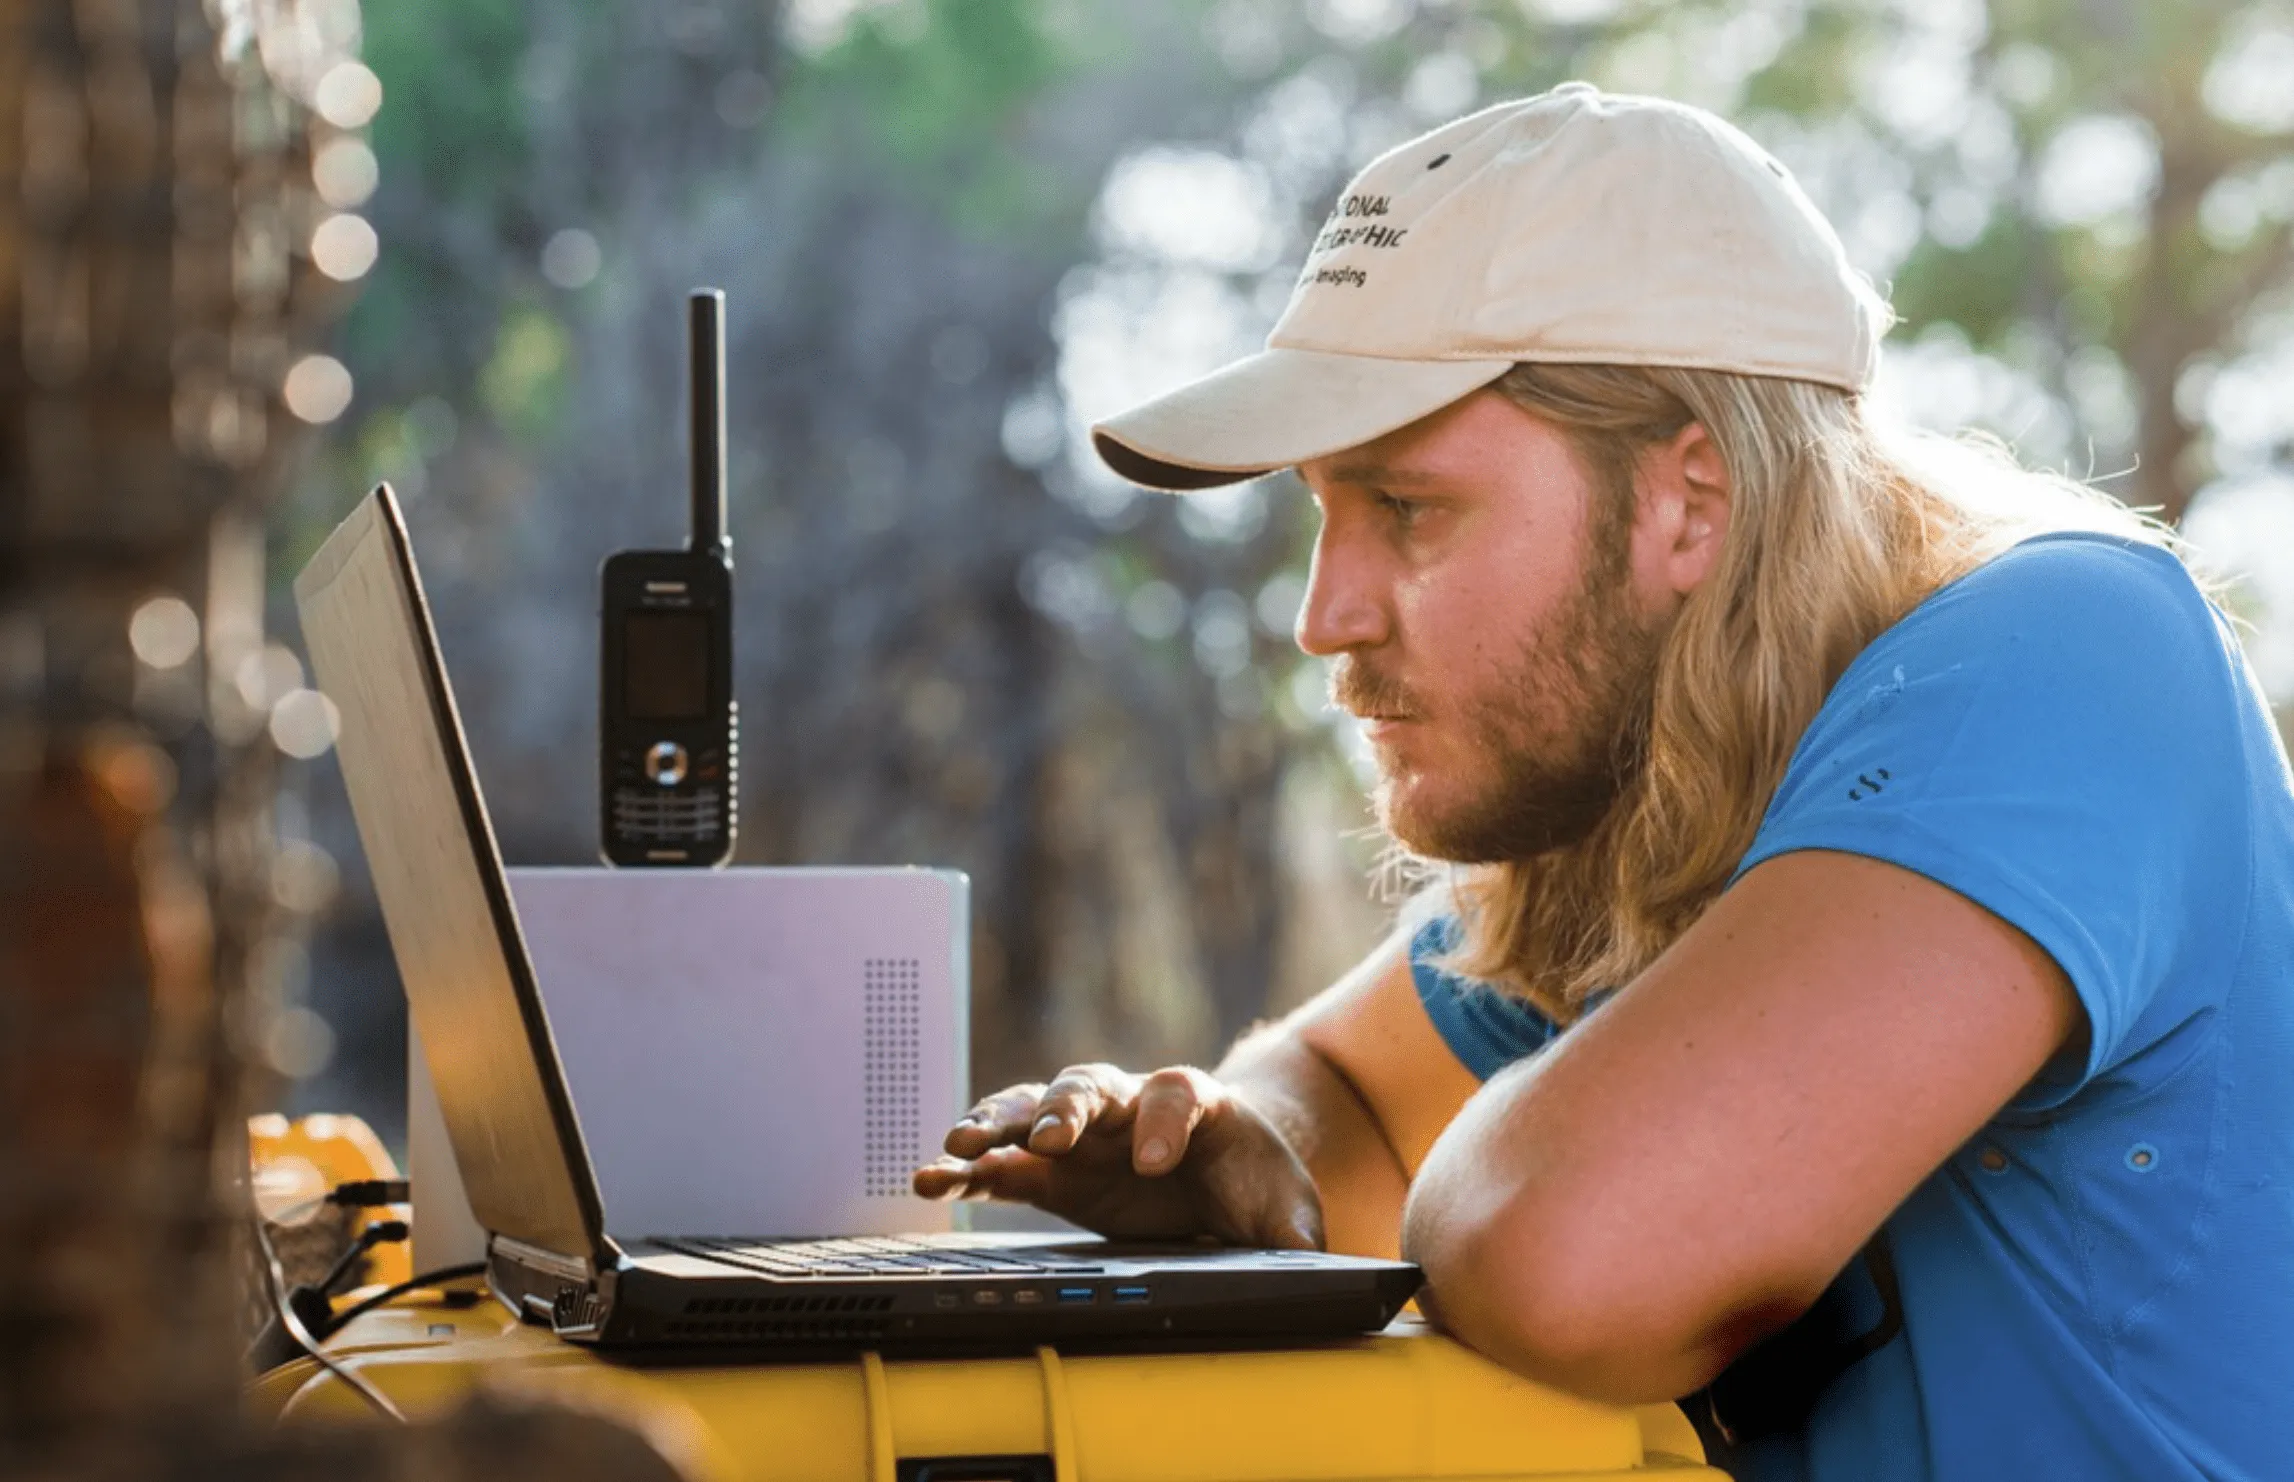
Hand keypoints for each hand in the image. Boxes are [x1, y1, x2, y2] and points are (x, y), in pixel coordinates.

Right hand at [912, 1063, 1324, 1248]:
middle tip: (1051, 1136)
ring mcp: (1086, 1132)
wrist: (1229, 1177)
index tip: (1153, 1160)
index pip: (1177, 1096)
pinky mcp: (1054, 1169)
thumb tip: (1312, 1274)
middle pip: (1093, 1086)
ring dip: (998, 1124)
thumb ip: (1295, 1239)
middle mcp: (1131, 1104)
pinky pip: (1006, 1160)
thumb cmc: (1259, 1187)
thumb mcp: (1289, 1215)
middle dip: (1068, 1108)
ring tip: (958, 1145)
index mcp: (1198, 1104)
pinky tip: (931, 1180)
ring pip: (1035, 1110)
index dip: (1164, 1121)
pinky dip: (970, 1168)